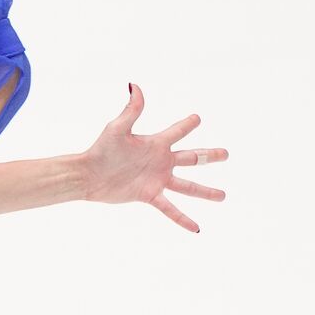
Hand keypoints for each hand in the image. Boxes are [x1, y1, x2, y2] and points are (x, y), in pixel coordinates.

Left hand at [81, 83, 228, 231]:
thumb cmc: (101, 149)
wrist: (88, 175)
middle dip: (209, 156)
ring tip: (223, 196)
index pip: (177, 132)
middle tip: (226, 154)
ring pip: (187, 186)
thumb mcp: (118, 128)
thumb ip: (131, 110)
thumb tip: (134, 85)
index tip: (197, 118)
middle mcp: (160, 161)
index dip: (187, 125)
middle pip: (191, 158)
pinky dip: (183, 219)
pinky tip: (197, 228)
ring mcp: (156, 179)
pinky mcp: (149, 195)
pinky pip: (170, 208)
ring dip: (205, 192)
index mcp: (155, 143)